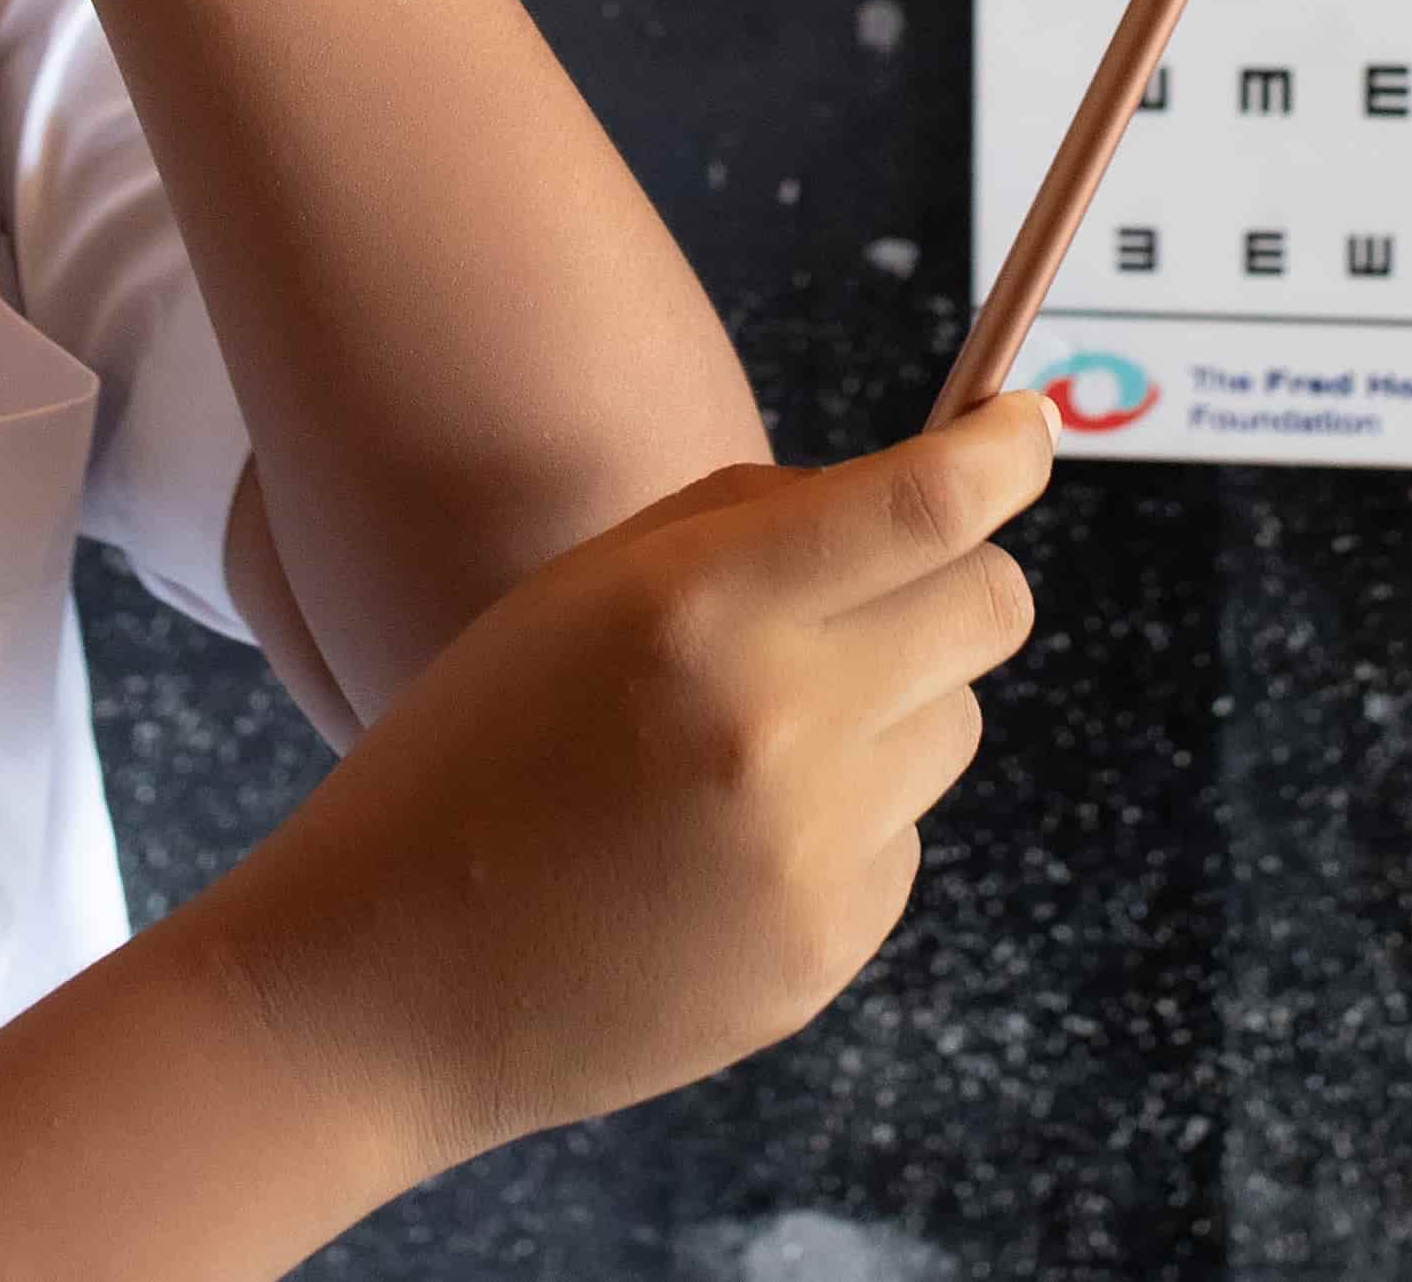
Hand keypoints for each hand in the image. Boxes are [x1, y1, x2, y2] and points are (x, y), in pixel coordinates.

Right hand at [170, 394, 1056, 1166]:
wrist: (388, 981)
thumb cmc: (474, 755)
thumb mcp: (578, 590)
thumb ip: (748, 523)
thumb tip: (913, 493)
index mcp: (701, 608)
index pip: (927, 506)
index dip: (1003, 452)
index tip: (1023, 430)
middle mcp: (778, 726)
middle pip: (989, 610)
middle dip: (960, 580)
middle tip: (886, 592)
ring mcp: (812, 855)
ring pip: (953, 727)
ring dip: (892, 709)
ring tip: (747, 748)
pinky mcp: (824, 953)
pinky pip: (900, 841)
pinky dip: (846, 824)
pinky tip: (722, 849)